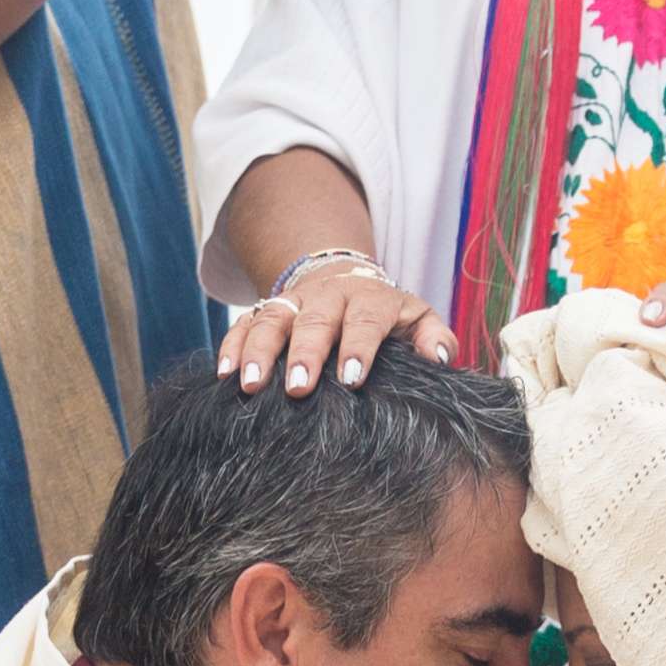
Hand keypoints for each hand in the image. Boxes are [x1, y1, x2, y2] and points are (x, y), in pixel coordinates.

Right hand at [216, 259, 453, 393]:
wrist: (343, 278)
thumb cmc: (386, 314)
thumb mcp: (416, 317)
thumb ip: (433, 337)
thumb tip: (441, 358)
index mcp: (370, 298)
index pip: (365, 320)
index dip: (358, 347)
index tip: (351, 379)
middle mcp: (328, 295)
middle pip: (315, 320)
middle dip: (305, 353)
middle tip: (298, 387)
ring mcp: (294, 301)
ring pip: (272, 319)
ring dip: (259, 351)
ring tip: (250, 385)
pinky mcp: (266, 309)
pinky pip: (244, 323)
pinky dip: (232, 346)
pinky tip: (225, 375)